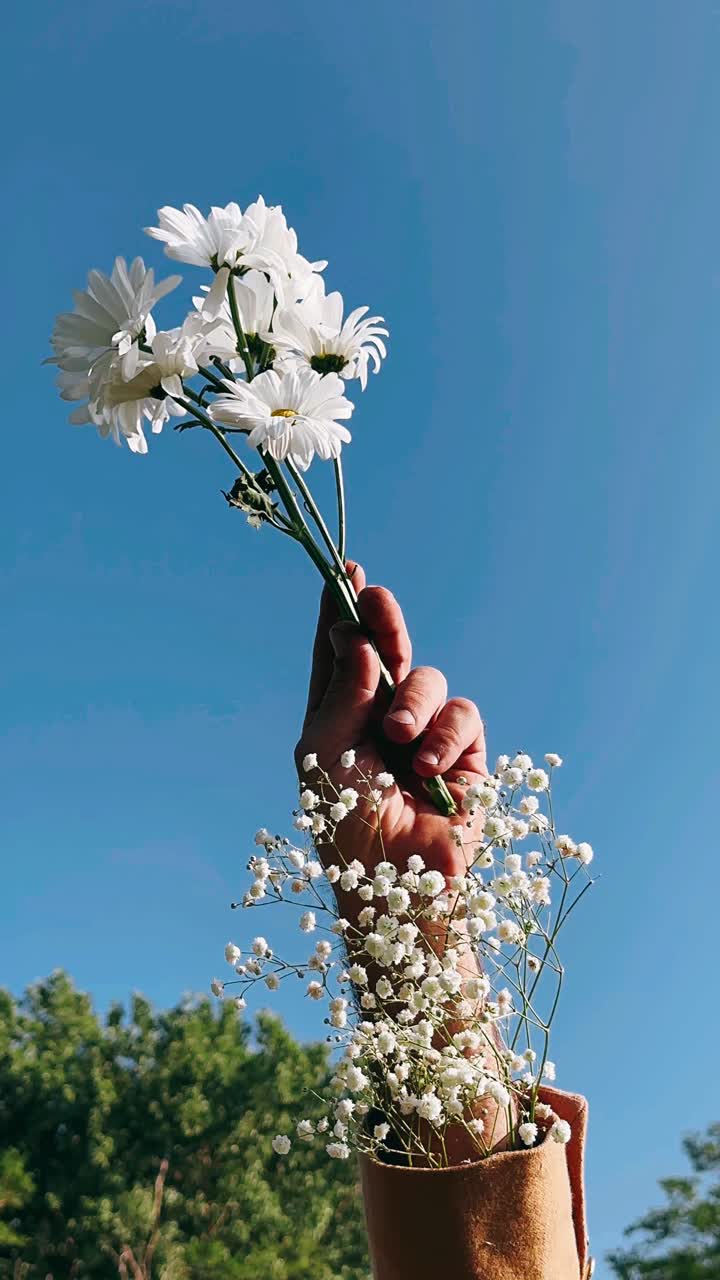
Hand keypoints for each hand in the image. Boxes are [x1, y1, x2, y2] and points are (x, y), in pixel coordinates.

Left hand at [295, 563, 487, 892]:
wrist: (395, 885)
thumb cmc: (345, 826)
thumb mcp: (324, 752)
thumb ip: (342, 690)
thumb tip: (355, 634)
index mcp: (338, 718)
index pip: (340, 655)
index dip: (342, 613)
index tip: (345, 572)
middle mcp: (381, 720)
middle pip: (387, 651)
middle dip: (383, 621)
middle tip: (374, 597)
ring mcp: (425, 735)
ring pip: (427, 678)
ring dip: (411, 699)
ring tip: (397, 737)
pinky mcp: (466, 754)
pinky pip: (462, 713)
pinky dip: (444, 733)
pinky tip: (428, 763)